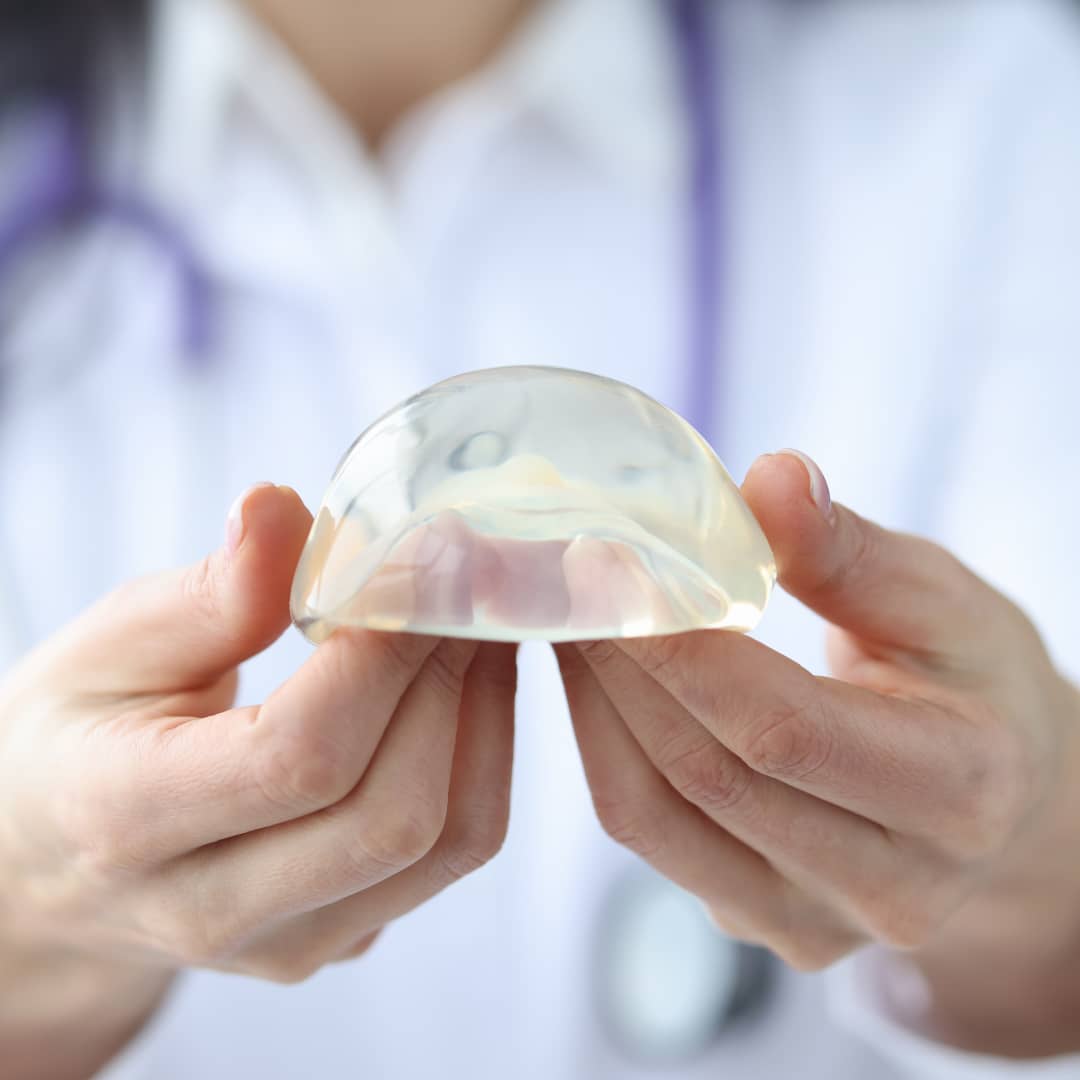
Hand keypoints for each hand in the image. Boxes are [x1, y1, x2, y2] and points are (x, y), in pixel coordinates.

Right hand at [0, 484, 515, 1079]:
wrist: (52, 857)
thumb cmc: (79, 732)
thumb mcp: (110, 645)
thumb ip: (208, 592)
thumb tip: (286, 507)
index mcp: (126, 821)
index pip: (299, 755)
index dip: (382, 654)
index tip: (420, 561)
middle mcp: (215, 910)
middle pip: (393, 814)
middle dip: (447, 678)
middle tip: (459, 580)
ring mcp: (292, 944)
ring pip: (448, 841)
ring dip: (483, 714)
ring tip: (471, 621)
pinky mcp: (345, 935)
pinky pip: (453, 852)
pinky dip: (482, 754)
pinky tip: (463, 680)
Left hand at [558, 450, 1079, 1057]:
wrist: (998, 803)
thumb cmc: (974, 683)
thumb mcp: (945, 602)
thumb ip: (851, 551)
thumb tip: (767, 478)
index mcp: (959, 791)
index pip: (784, 727)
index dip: (681, 647)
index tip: (607, 564)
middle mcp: (888, 886)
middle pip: (705, 772)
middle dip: (619, 665)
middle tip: (563, 576)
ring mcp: (812, 922)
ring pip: (654, 815)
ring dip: (593, 705)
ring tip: (566, 617)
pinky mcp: (757, 921)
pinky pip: (651, 837)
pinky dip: (604, 748)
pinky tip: (592, 679)